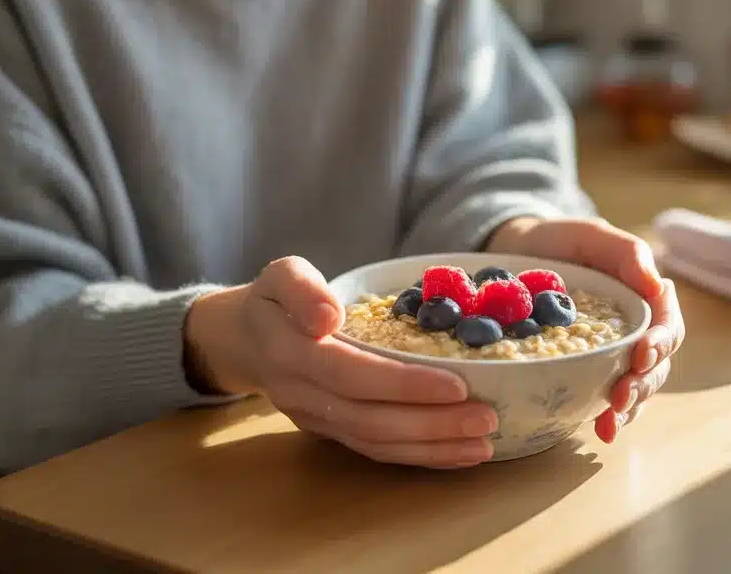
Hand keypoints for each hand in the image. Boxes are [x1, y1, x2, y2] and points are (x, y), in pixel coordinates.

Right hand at [185, 257, 498, 467]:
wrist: (243, 339)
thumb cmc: (272, 299)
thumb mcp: (279, 275)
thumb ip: (300, 289)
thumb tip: (328, 315)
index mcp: (289, 352)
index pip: (351, 374)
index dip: (403, 384)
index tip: (456, 385)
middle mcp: (301, 394)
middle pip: (370, 418)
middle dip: (431, 423)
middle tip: (487, 418)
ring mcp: (315, 420)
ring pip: (375, 442)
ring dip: (432, 448)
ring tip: (483, 443)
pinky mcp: (330, 432)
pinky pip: (375, 450)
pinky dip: (419, 455)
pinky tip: (458, 453)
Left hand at [488, 217, 685, 442]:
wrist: (519, 253)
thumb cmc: (560, 240)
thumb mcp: (592, 235)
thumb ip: (627, 254)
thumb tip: (660, 286)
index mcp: (645, 297)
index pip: (667, 324)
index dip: (660, 343)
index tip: (642, 355)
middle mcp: (636, 329)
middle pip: (656, 364)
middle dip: (643, 384)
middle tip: (621, 398)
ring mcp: (614, 352)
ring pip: (635, 386)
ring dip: (628, 408)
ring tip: (610, 423)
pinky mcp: (590, 368)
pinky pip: (605, 396)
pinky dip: (606, 415)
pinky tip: (598, 429)